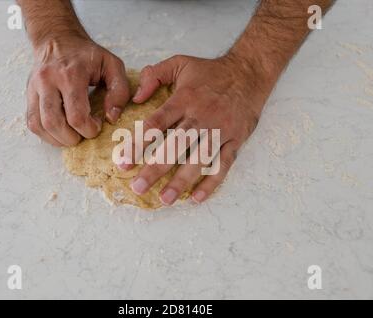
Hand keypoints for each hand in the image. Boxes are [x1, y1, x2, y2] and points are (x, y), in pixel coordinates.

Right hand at [26, 36, 129, 145]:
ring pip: (39, 125)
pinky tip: (60, 132)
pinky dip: (46, 134)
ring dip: (57, 139)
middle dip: (72, 138)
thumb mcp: (112, 65)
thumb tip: (111, 117)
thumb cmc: (87, 55)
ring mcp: (34, 88)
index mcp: (71, 74)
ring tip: (72, 136)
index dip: (89, 129)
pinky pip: (32, 122)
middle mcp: (48, 81)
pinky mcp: (28, 94)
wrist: (58, 39)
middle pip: (54, 123)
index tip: (97, 125)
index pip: (76, 115)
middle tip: (83, 135)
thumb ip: (119, 91)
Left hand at [125, 54, 269, 204]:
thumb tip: (135, 97)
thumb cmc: (211, 71)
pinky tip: (197, 197)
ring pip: (199, 159)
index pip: (157, 124)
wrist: (249, 72)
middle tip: (138, 187)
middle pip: (175, 146)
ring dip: (181, 181)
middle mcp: (201, 116)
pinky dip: (212, 182)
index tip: (123, 161)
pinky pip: (223, 163)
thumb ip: (154, 75)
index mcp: (184, 99)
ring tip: (165, 200)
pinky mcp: (235, 139)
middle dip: (155, 168)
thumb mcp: (180, 62)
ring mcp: (220, 130)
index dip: (138, 143)